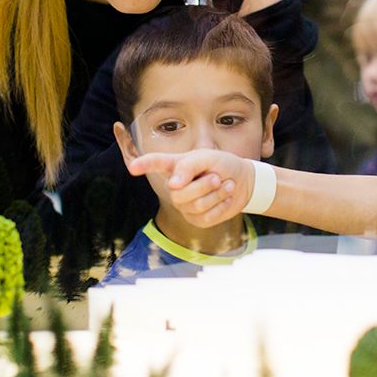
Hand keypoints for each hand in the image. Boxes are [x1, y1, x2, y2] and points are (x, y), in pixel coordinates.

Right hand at [128, 150, 252, 227]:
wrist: (242, 181)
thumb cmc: (222, 164)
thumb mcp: (208, 157)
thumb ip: (189, 166)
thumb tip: (173, 184)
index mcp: (174, 166)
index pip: (155, 164)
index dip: (143, 165)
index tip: (133, 167)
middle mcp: (174, 187)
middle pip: (179, 193)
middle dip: (203, 185)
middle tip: (217, 177)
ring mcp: (184, 205)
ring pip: (195, 205)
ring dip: (216, 194)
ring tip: (226, 184)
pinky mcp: (197, 219)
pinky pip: (207, 217)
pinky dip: (221, 206)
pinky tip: (225, 197)